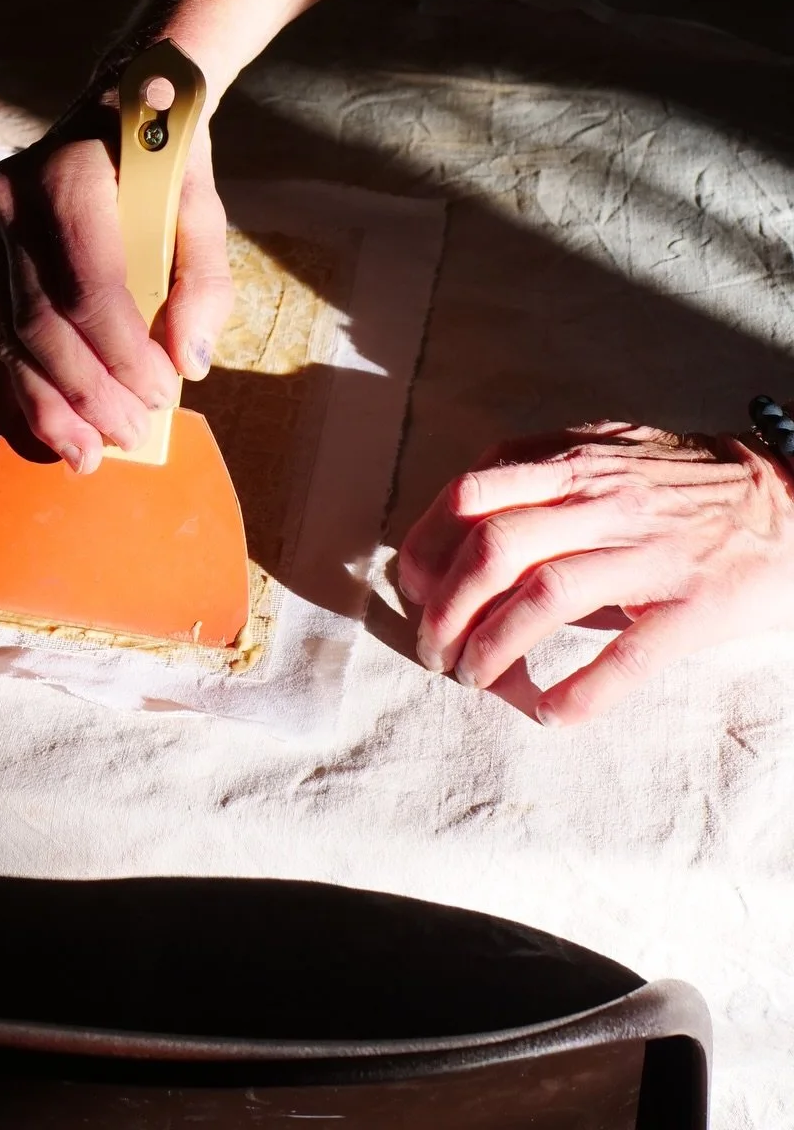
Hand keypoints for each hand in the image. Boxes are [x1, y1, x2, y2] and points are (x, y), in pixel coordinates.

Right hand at [0, 95, 233, 472]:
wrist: (119, 104)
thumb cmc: (166, 159)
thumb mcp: (202, 206)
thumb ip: (202, 281)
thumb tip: (188, 362)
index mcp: (69, 173)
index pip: (85, 283)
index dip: (120, 351)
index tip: (160, 393)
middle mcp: (13, 198)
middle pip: (39, 318)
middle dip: (84, 390)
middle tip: (129, 435)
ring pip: (9, 335)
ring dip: (48, 404)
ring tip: (87, 454)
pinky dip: (23, 388)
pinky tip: (48, 431)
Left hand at [397, 421, 793, 725]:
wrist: (788, 498)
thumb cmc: (682, 484)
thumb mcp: (604, 453)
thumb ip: (537, 473)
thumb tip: (457, 513)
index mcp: (574, 465)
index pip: (471, 495)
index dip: (427, 546)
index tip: (411, 587)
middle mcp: (603, 503)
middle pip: (494, 549)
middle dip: (447, 608)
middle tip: (432, 649)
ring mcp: (650, 553)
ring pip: (546, 597)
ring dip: (494, 648)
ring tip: (473, 680)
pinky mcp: (694, 607)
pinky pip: (628, 655)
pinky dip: (580, 691)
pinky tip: (550, 714)